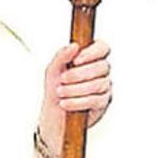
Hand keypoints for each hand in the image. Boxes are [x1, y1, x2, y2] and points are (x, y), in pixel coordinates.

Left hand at [38, 42, 111, 157]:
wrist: (53, 111)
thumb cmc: (55, 87)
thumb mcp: (53, 69)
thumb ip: (62, 55)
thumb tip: (74, 45)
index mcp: (90, 57)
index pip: (102, 47)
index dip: (92, 52)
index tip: (76, 60)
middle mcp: (100, 70)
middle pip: (102, 66)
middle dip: (79, 74)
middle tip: (63, 79)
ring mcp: (104, 86)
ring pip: (98, 84)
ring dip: (75, 89)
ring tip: (61, 92)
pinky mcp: (103, 103)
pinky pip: (95, 100)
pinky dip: (77, 102)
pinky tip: (65, 103)